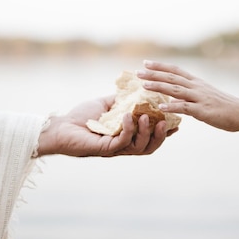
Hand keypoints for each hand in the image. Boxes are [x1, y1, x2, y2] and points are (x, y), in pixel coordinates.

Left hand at [36, 95, 170, 156]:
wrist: (61, 127)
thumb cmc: (82, 117)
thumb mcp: (107, 105)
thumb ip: (123, 100)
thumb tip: (137, 89)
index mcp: (126, 137)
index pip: (150, 138)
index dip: (164, 133)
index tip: (177, 123)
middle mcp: (123, 146)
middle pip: (149, 147)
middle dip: (160, 136)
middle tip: (166, 122)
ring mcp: (114, 149)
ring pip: (138, 147)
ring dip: (146, 132)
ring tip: (148, 117)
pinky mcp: (104, 149)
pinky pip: (121, 142)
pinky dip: (128, 129)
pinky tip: (128, 116)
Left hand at [137, 60, 238, 137]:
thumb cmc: (224, 107)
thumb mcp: (204, 97)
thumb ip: (188, 97)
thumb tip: (172, 99)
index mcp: (196, 82)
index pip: (175, 70)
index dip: (160, 66)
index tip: (145, 62)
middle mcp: (196, 87)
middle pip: (172, 77)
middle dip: (154, 74)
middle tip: (137, 72)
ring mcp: (199, 98)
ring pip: (175, 90)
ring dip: (158, 86)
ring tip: (144, 85)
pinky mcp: (203, 110)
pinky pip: (185, 107)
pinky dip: (172, 106)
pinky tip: (160, 107)